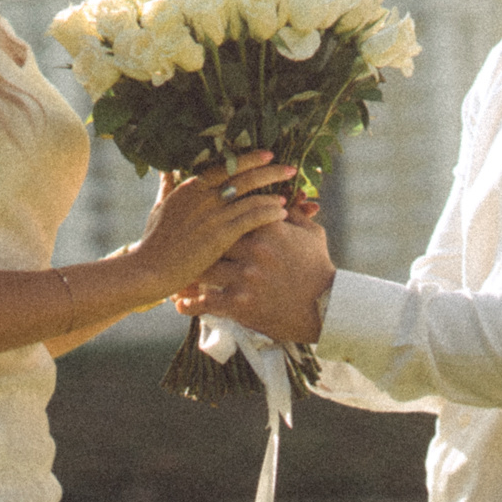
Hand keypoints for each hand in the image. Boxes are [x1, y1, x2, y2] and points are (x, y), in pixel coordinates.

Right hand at [128, 164, 298, 296]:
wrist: (151, 268)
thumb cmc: (155, 240)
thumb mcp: (161, 206)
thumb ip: (168, 185)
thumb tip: (167, 167)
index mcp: (190, 186)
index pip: (226, 166)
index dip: (249, 159)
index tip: (267, 154)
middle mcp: (204, 196)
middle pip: (244, 177)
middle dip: (270, 171)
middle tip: (290, 168)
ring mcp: (213, 215)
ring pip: (252, 197)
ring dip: (274, 194)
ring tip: (290, 195)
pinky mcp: (221, 235)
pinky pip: (253, 218)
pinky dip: (270, 213)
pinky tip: (282, 213)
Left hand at [175, 216, 335, 342]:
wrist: (327, 308)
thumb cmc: (319, 268)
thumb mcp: (310, 234)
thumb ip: (293, 212)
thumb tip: (284, 193)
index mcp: (268, 228)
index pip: (232, 212)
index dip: (212, 213)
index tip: (195, 214)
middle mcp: (253, 249)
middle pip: (211, 239)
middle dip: (194, 243)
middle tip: (176, 244)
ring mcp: (245, 277)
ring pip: (203, 270)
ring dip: (188, 273)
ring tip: (173, 274)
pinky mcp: (241, 304)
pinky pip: (207, 302)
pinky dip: (192, 304)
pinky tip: (180, 305)